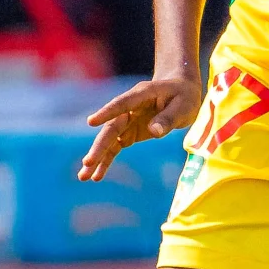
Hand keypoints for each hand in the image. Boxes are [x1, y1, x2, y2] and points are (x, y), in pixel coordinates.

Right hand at [78, 74, 201, 181]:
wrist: (180, 91)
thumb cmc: (184, 95)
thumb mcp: (184, 105)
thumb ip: (169, 117)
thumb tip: (154, 132)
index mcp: (142, 94)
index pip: (122, 103)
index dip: (107, 112)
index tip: (91, 121)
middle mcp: (129, 108)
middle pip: (111, 127)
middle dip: (100, 146)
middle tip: (87, 163)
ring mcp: (127, 120)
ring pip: (109, 140)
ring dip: (97, 157)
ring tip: (83, 177)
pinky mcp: (129, 132)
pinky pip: (115, 147)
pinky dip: (107, 160)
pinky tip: (97, 176)